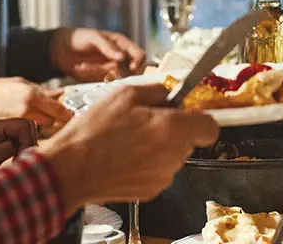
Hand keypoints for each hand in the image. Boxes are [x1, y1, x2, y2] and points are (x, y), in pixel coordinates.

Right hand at [0, 77, 71, 136]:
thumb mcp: (18, 83)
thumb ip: (41, 90)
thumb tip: (60, 93)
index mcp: (30, 96)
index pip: (59, 110)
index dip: (68, 114)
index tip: (72, 116)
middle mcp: (26, 111)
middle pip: (51, 121)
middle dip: (52, 118)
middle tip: (49, 114)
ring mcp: (17, 125)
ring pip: (39, 129)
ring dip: (40, 126)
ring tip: (31, 120)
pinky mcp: (9, 135)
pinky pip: (26, 135)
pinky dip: (27, 133)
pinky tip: (20, 128)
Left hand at [0, 117, 38, 169]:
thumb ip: (3, 150)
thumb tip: (23, 144)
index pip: (23, 125)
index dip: (28, 142)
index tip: (22, 161)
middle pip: (28, 127)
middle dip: (29, 145)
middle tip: (21, 164)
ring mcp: (2, 132)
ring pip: (28, 135)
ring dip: (27, 150)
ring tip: (17, 167)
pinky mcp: (5, 140)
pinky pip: (23, 142)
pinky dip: (24, 153)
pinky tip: (16, 165)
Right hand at [36, 84, 219, 207]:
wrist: (71, 170)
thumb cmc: (94, 132)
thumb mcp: (124, 94)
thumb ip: (156, 90)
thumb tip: (169, 92)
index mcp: (173, 128)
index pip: (210, 127)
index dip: (199, 118)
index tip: (186, 114)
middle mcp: (174, 155)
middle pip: (188, 140)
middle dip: (173, 130)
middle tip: (145, 122)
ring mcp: (164, 176)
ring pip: (172, 156)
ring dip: (158, 147)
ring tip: (129, 141)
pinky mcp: (151, 191)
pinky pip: (158, 172)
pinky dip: (147, 165)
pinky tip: (124, 158)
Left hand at [51, 28, 145, 80]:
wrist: (60, 49)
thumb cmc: (79, 37)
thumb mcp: (94, 37)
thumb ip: (108, 46)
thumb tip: (122, 57)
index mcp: (122, 44)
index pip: (139, 54)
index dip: (138, 62)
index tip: (131, 68)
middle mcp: (119, 58)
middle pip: (131, 71)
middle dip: (119, 72)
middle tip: (107, 72)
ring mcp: (110, 69)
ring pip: (114, 77)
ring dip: (99, 72)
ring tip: (83, 65)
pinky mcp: (100, 78)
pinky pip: (101, 81)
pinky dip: (91, 75)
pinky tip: (81, 68)